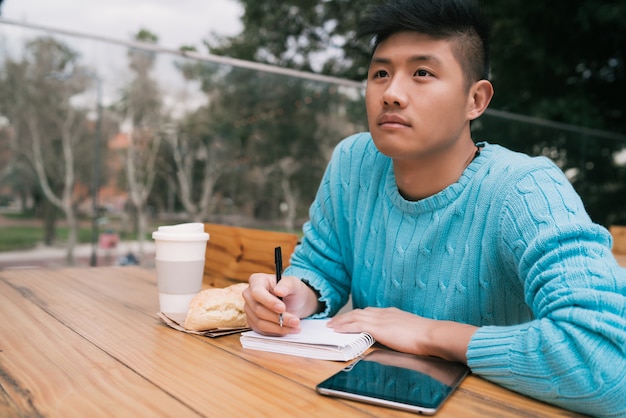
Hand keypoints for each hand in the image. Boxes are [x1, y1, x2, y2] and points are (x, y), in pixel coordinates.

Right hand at [242, 273, 318, 335]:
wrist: (295, 302)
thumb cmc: (292, 290)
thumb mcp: (294, 284)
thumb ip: (287, 285)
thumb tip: (279, 290)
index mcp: (257, 281)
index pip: (257, 292)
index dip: (268, 302)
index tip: (282, 308)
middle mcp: (249, 295)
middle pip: (258, 310)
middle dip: (278, 317)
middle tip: (295, 320)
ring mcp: (250, 310)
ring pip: (260, 323)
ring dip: (279, 327)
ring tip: (295, 326)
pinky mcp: (253, 322)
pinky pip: (262, 331)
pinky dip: (277, 332)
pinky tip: (289, 329)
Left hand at [327, 307, 475, 362]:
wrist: (432, 335)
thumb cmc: (426, 337)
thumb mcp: (409, 331)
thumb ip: (398, 332)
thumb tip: (393, 339)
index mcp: (392, 313)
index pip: (370, 312)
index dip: (357, 315)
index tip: (349, 318)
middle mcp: (384, 313)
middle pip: (359, 312)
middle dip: (345, 316)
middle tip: (334, 321)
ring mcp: (381, 319)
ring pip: (355, 316)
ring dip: (341, 320)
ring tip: (331, 325)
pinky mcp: (378, 328)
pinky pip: (356, 325)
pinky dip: (344, 326)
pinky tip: (337, 329)